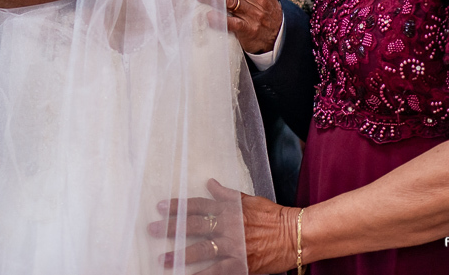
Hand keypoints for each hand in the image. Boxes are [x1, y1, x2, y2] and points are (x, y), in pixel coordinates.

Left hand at [148, 179, 296, 273]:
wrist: (296, 234)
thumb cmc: (274, 215)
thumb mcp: (249, 199)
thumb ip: (227, 194)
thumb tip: (210, 183)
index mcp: (229, 209)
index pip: (198, 205)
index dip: (178, 206)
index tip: (160, 207)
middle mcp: (229, 226)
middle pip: (194, 226)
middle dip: (172, 228)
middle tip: (151, 230)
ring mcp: (235, 246)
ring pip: (202, 250)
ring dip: (181, 255)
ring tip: (164, 259)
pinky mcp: (243, 263)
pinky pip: (218, 271)